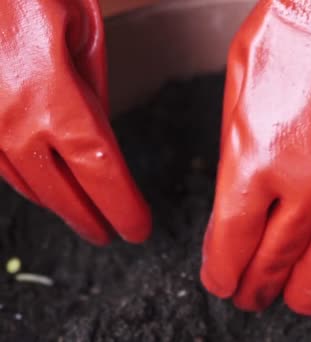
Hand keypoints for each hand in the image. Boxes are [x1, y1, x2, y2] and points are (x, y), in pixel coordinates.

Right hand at [0, 0, 150, 244]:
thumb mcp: (83, 32)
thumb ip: (92, 89)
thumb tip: (101, 134)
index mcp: (54, 96)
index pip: (99, 171)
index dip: (120, 207)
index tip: (137, 228)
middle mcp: (12, 118)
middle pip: (59, 190)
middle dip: (89, 218)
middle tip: (109, 232)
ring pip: (22, 183)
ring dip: (55, 204)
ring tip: (79, 214)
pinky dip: (23, 180)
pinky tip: (40, 183)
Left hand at [201, 0, 310, 314]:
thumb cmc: (305, 26)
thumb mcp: (242, 80)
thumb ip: (238, 149)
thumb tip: (239, 203)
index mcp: (260, 154)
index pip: (233, 240)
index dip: (224, 272)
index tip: (222, 283)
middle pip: (279, 261)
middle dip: (258, 288)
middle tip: (251, 297)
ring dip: (307, 293)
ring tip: (294, 300)